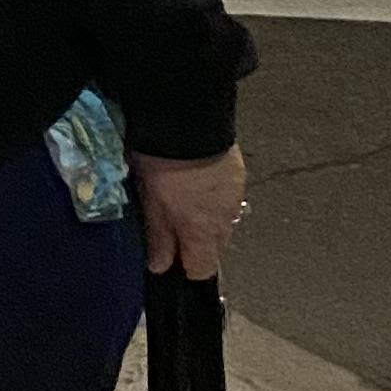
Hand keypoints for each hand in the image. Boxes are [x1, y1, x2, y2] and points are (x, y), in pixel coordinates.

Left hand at [133, 143, 248, 278]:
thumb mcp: (152, 201)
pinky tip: (198, 180)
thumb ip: (159, 236)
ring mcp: (236, 196)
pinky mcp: (239, 175)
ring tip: (184, 197)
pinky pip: (229, 198)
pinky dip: (215, 196)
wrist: (189, 121)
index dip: (187, 266)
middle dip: (197, 240)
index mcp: (203, 232)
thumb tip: (160, 266)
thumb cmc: (162, 164)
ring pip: (223, 220)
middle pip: (215, 245)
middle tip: (173, 221)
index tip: (173, 259)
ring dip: (207, 217)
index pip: (203, 269)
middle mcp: (226, 220)